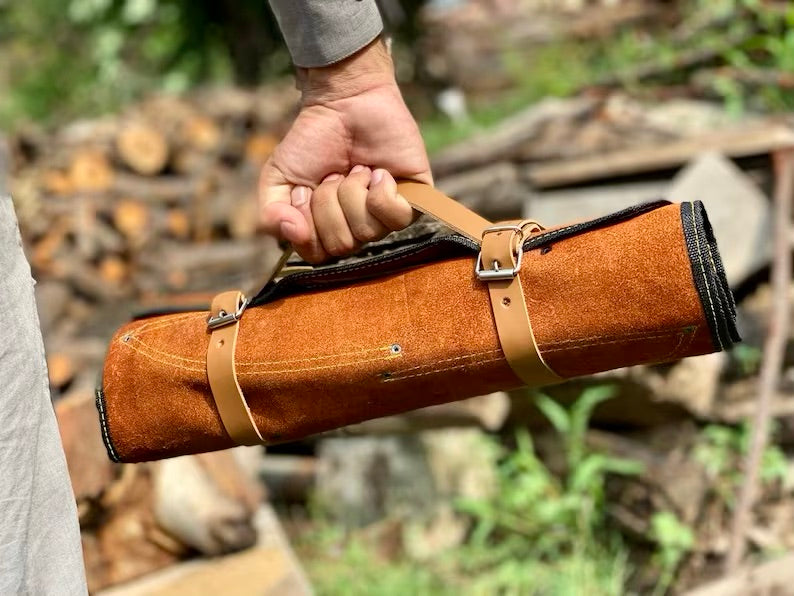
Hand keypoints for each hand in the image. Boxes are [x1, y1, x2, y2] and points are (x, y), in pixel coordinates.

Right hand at [258, 38, 431, 263]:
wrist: (344, 102)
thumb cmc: (312, 141)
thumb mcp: (277, 179)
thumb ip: (271, 215)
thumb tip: (294, 233)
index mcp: (327, 230)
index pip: (317, 254)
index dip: (307, 224)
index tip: (304, 191)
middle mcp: (357, 229)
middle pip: (342, 245)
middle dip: (328, 203)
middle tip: (333, 174)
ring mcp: (386, 217)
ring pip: (367, 231)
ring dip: (352, 191)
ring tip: (355, 168)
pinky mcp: (414, 200)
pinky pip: (397, 218)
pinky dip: (380, 191)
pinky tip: (378, 172)